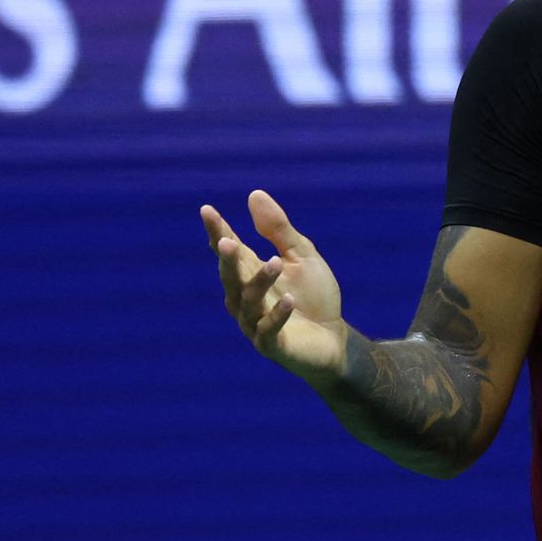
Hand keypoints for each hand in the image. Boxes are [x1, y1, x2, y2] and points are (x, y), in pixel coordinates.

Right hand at [201, 190, 348, 382]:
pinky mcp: (272, 346)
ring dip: (260, 282)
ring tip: (275, 263)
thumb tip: (254, 194)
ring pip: (249, 302)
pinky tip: (288, 300)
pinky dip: (278, 315)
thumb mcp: (301, 257)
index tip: (207, 210)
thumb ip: (279, 230)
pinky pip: (269, 330)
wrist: (334, 339)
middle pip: (231, 277)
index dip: (218, 232)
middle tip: (226, 242)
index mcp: (251, 274)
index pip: (231, 251)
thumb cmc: (314, 296)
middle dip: (228, 260)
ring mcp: (256, 324)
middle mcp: (246, 298)